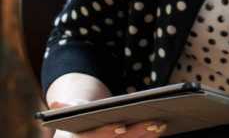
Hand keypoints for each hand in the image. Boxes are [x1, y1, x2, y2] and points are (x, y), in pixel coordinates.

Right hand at [49, 100, 166, 136]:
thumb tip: (56, 104)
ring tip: (161, 124)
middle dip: (136, 133)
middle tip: (153, 122)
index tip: (122, 126)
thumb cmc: (78, 118)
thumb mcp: (71, 111)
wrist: (79, 130)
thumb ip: (67, 108)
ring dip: (146, 137)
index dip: (107, 132)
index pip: (94, 137)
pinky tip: (159, 130)